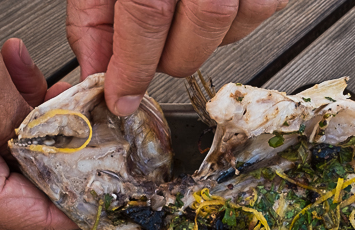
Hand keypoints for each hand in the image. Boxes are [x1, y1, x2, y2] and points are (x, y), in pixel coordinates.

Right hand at [0, 0, 76, 229]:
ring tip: (44, 84)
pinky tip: (12, 71)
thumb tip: (58, 153)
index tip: (102, 192)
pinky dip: (3, 106)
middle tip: (84, 129)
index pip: (24, 218)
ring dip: (31, 123)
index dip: (70, 206)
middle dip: (55, 159)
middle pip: (15, 192)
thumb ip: (25, 129)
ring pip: (2, 156)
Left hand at [68, 0, 287, 115]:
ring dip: (200, 40)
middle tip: (148, 50)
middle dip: (166, 59)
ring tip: (181, 12)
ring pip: (230, 31)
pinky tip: (210, 1)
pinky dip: (232, 19)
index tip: (121, 95)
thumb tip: (99, 68)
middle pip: (194, 37)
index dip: (132, 67)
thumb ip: (94, 14)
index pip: (146, 19)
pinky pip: (260, 11)